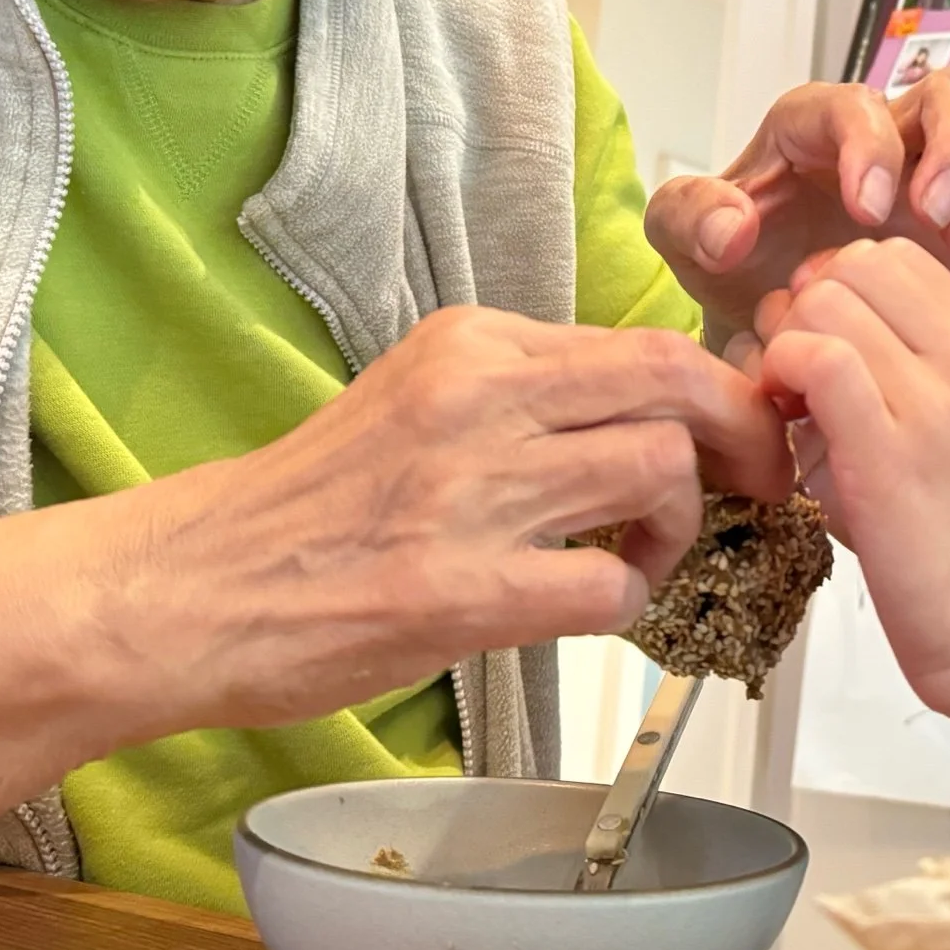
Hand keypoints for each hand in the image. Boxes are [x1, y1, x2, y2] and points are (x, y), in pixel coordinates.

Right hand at [117, 307, 793, 732]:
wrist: (192, 585)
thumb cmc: (312, 507)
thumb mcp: (418, 398)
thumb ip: (526, 394)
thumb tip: (647, 409)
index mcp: (470, 345)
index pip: (643, 342)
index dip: (721, 392)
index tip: (742, 430)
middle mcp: (474, 401)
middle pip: (673, 383)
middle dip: (743, 435)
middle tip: (756, 481)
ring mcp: (466, 493)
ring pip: (656, 470)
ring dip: (676, 526)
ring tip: (636, 556)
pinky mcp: (455, 590)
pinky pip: (608, 586)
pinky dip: (626, 601)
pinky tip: (588, 607)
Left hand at [644, 73, 949, 344]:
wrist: (766, 317)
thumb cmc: (726, 263)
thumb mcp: (680, 238)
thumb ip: (689, 218)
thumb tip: (737, 226)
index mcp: (814, 124)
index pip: (858, 103)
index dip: (872, 147)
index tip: (867, 213)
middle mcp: (885, 135)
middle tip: (933, 218)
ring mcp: (932, 173)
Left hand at [748, 239, 949, 727]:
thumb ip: (900, 383)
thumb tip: (812, 353)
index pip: (890, 257)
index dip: (836, 294)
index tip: (823, 359)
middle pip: (851, 263)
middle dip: (802, 311)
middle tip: (796, 386)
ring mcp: (935, 399)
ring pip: (825, 301)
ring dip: (785, 348)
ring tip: (792, 416)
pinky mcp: (892, 452)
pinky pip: (815, 359)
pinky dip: (781, 381)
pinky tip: (789, 439)